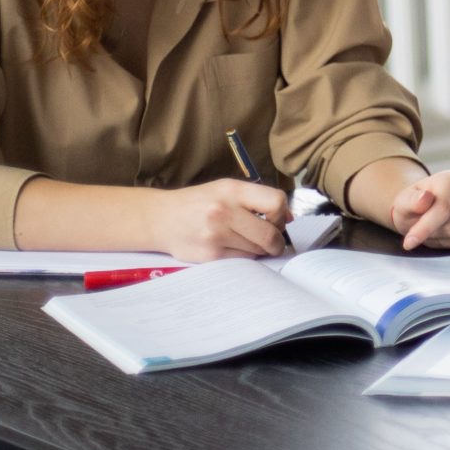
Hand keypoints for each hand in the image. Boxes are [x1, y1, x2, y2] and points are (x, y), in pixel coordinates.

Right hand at [151, 179, 288, 260]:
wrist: (161, 219)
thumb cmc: (199, 202)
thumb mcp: (226, 189)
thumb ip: (257, 199)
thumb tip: (289, 218)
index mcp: (232, 190)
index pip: (275, 202)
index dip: (282, 215)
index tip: (278, 220)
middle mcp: (224, 211)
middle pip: (269, 234)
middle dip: (277, 241)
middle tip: (273, 242)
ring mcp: (216, 235)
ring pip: (257, 249)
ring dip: (260, 249)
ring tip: (248, 241)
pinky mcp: (210, 255)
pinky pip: (242, 260)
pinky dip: (245, 257)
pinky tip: (235, 248)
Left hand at [388, 170, 449, 252]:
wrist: (427, 209)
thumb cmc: (414, 208)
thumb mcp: (403, 203)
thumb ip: (410, 201)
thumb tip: (424, 199)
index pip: (443, 209)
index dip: (425, 229)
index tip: (409, 242)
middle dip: (434, 236)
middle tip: (425, 232)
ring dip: (446, 243)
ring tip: (438, 233)